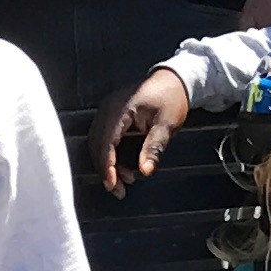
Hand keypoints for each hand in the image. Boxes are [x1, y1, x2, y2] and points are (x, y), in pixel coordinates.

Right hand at [97, 66, 191, 192]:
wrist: (173, 79)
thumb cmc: (171, 98)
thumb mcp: (166, 124)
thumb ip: (154, 147)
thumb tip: (145, 171)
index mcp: (119, 109)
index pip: (106, 141)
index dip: (107, 166)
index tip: (113, 185)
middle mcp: (108, 109)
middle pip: (97, 144)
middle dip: (105, 170)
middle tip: (118, 191)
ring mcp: (107, 111)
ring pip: (98, 143)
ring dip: (107, 164)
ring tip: (125, 181)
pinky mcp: (110, 115)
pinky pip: (103, 137)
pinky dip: (110, 154)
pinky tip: (123, 167)